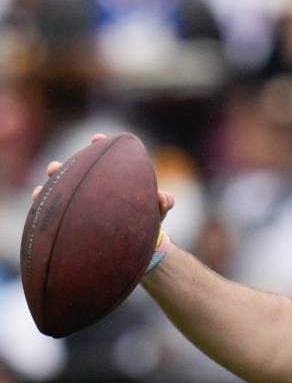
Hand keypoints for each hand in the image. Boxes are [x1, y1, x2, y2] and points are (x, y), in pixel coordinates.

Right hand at [31, 133, 174, 217]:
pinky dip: (46, 210)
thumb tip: (162, 197)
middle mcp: (94, 188)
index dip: (100, 145)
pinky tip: (37, 207)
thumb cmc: (147, 220)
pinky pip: (56, 214)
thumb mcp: (157, 211)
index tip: (97, 139)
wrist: (139, 243)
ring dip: (48, 189)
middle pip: (75, 173)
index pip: (105, 157)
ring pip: (60, 192)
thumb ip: (164, 202)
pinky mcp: (74, 220)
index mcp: (114, 180)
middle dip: (64, 168)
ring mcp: (82, 203)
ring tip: (38, 193)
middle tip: (53, 168)